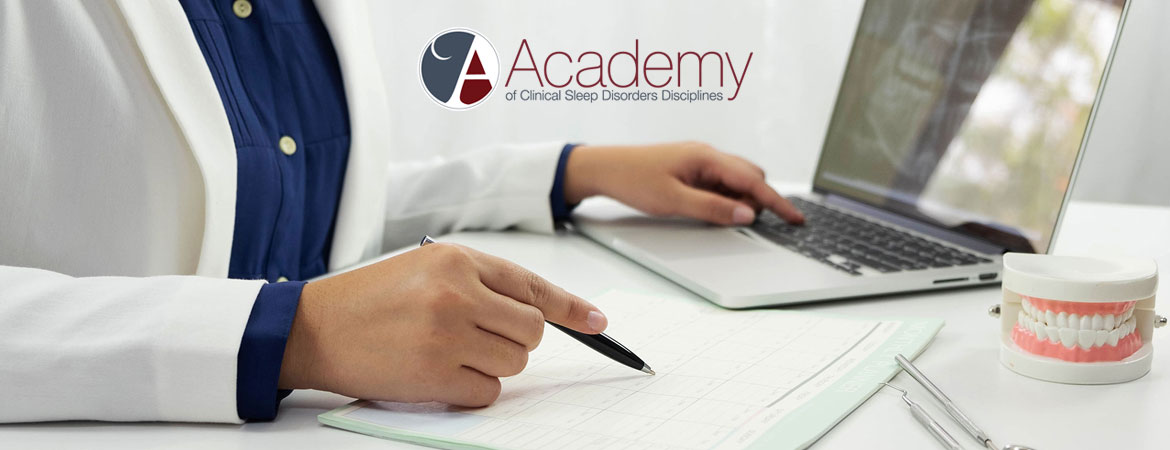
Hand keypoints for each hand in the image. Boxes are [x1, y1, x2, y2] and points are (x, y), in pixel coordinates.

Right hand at [277, 243, 605, 405]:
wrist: (311, 328)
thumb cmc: (369, 300)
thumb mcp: (425, 268)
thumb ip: (479, 283)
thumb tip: (537, 314)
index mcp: (457, 259)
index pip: (532, 285)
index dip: (571, 307)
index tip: (598, 322)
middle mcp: (456, 292)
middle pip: (531, 331)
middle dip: (515, 341)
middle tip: (478, 338)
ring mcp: (447, 334)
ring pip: (514, 363)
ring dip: (492, 365)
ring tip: (449, 352)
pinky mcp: (434, 373)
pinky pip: (488, 392)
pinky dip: (471, 390)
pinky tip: (438, 373)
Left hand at [564, 142, 803, 224]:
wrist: (603, 167)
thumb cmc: (633, 179)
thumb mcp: (674, 201)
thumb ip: (712, 209)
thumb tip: (747, 215)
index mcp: (707, 157)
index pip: (753, 180)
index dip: (777, 202)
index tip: (796, 217)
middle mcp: (708, 155)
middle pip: (751, 177)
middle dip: (758, 201)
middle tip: (750, 224)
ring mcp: (700, 161)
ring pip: (736, 180)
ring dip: (739, 200)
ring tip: (723, 219)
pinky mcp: (692, 169)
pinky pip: (720, 183)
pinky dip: (725, 198)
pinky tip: (713, 210)